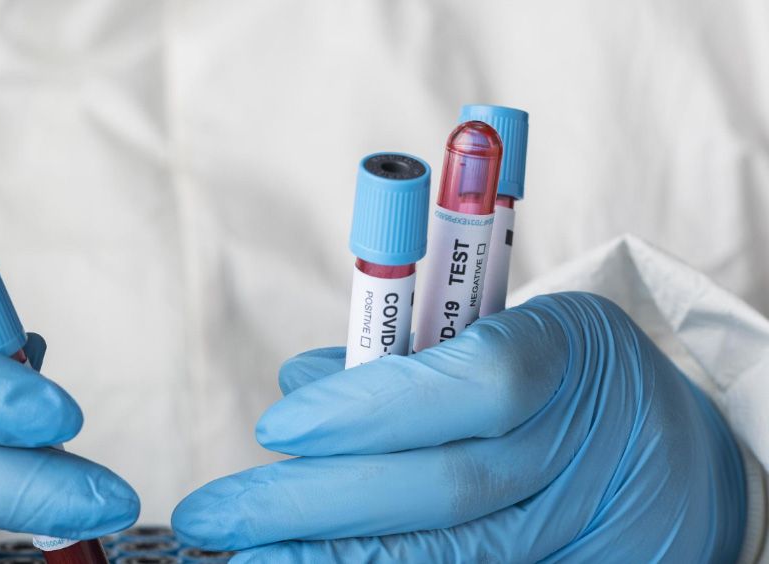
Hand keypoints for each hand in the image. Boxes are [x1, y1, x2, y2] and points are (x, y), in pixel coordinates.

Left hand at [173, 292, 745, 561]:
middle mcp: (579, 452)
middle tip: (214, 513)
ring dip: (335, 562)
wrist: (678, 457)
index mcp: (567, 359)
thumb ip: (406, 356)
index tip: (275, 427)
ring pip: (453, 556)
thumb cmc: (566, 378)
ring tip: (248, 559)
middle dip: (313, 505)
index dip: (369, 408)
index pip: (473, 385)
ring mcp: (580, 530)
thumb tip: (298, 382)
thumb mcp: (505, 331)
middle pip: (443, 488)